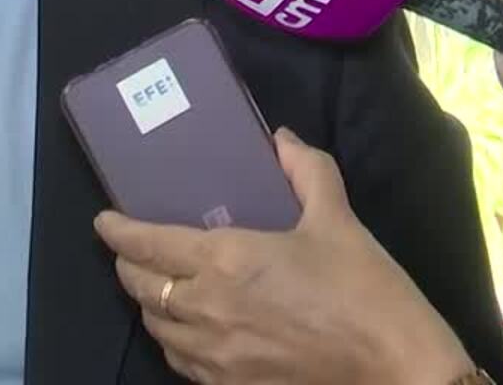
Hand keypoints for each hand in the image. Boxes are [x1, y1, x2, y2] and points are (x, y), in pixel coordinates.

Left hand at [93, 129, 473, 384]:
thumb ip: (306, 171)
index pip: (147, 243)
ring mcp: (214, 358)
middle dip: (128, 265)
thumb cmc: (367, 293)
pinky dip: (174, 340)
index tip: (104, 220)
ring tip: (160, 286)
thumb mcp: (339, 220)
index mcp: (226, 261)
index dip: (117, 231)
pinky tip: (189, 330)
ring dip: (150, 303)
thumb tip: (281, 141)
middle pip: (139, 287)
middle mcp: (207, 310)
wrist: (398, 372)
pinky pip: (180, 363)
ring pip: (156, 328)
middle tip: (132, 249)